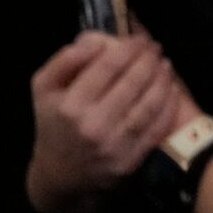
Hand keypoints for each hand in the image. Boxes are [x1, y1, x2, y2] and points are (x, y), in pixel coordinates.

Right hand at [23, 31, 181, 212]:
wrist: (59, 174)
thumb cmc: (53, 124)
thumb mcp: (42, 90)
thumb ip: (63, 61)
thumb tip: (93, 41)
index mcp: (69, 106)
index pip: (107, 66)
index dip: (128, 48)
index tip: (138, 39)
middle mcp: (92, 125)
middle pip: (132, 81)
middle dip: (148, 59)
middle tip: (154, 48)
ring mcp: (113, 144)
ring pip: (149, 103)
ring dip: (162, 78)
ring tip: (164, 64)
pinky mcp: (130, 159)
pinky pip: (156, 127)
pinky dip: (168, 105)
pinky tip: (170, 89)